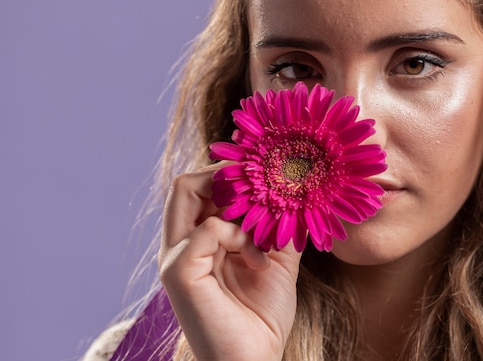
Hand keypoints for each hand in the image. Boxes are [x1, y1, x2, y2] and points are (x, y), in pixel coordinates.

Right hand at [158, 163, 301, 360]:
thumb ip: (278, 227)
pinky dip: (240, 235)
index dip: (229, 175)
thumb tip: (297, 192)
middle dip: (225, 175)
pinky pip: (208, 227)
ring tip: (262, 226)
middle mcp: (181, 245)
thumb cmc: (262, 317)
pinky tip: (259, 261)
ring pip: (187, 191)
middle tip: (261, 188)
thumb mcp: (277, 261)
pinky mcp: (179, 272)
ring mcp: (175, 257)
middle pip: (185, 182)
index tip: (267, 179)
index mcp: (198, 242)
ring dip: (234, 199)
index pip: (199, 188)